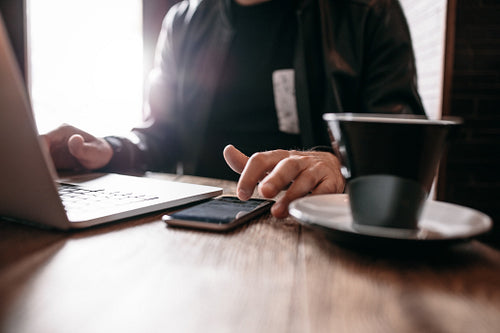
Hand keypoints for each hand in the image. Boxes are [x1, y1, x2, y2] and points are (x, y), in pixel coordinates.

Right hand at [41, 124, 112, 170]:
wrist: (101, 157)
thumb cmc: (99, 152)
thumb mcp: (94, 151)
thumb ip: (83, 148)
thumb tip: (74, 139)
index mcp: (63, 131)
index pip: (43, 138)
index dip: (39, 149)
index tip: (41, 162)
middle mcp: (55, 138)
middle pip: (36, 146)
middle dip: (35, 159)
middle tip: (39, 173)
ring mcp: (52, 147)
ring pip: (37, 155)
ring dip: (37, 165)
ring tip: (41, 177)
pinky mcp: (51, 157)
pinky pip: (42, 162)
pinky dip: (42, 170)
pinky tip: (45, 178)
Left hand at [223, 145, 344, 217]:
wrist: (330, 166)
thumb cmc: (296, 169)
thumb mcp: (272, 166)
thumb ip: (249, 164)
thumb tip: (228, 152)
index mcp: (280, 157)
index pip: (262, 159)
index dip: (250, 175)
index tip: (242, 194)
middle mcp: (298, 161)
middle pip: (287, 166)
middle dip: (275, 179)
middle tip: (264, 192)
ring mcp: (316, 170)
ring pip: (306, 179)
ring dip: (292, 195)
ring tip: (280, 211)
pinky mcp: (331, 182)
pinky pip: (324, 190)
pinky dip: (315, 198)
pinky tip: (306, 208)